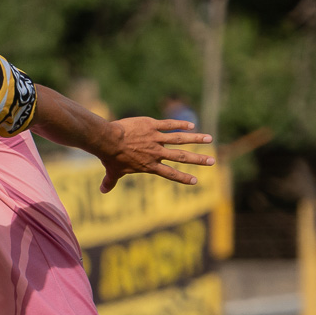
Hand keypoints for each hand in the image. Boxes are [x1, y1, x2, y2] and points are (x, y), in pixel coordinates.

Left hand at [95, 116, 215, 191]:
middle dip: (198, 160)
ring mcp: (156, 139)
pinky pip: (169, 124)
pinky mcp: (152, 125)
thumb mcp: (112, 172)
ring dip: (196, 139)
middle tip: (213, 161)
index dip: (183, 178)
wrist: (109, 140)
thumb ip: (110, 182)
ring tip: (210, 139)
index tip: (195, 181)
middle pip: (182, 157)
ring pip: (180, 139)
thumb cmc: (110, 157)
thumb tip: (102, 190)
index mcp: (150, 165)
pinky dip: (181, 124)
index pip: (170, 173)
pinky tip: (192, 125)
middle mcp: (156, 153)